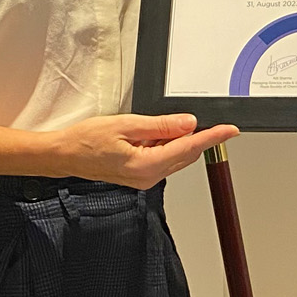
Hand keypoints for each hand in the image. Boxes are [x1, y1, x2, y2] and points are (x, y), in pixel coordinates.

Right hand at [54, 113, 237, 188]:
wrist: (66, 155)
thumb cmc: (87, 141)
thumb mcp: (126, 124)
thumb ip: (161, 125)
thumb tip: (188, 123)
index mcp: (147, 165)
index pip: (189, 148)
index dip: (212, 137)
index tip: (230, 130)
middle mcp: (149, 177)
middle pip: (186, 154)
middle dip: (196, 136)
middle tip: (198, 118)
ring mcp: (145, 178)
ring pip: (175, 156)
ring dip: (176, 140)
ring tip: (156, 125)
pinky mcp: (141, 175)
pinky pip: (163, 158)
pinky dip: (164, 145)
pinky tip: (150, 135)